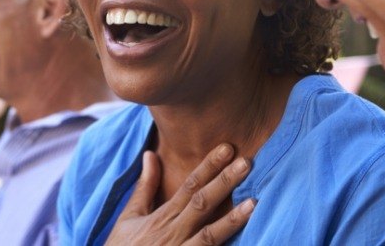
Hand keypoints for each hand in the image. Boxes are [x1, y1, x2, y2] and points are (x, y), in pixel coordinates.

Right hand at [105, 143, 254, 245]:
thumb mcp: (130, 216)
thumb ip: (145, 186)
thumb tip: (151, 153)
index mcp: (163, 216)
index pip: (190, 185)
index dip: (209, 166)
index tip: (227, 148)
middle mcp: (174, 233)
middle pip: (203, 203)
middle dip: (225, 181)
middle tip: (246, 162)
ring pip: (210, 236)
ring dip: (232, 219)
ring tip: (254, 202)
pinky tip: (247, 243)